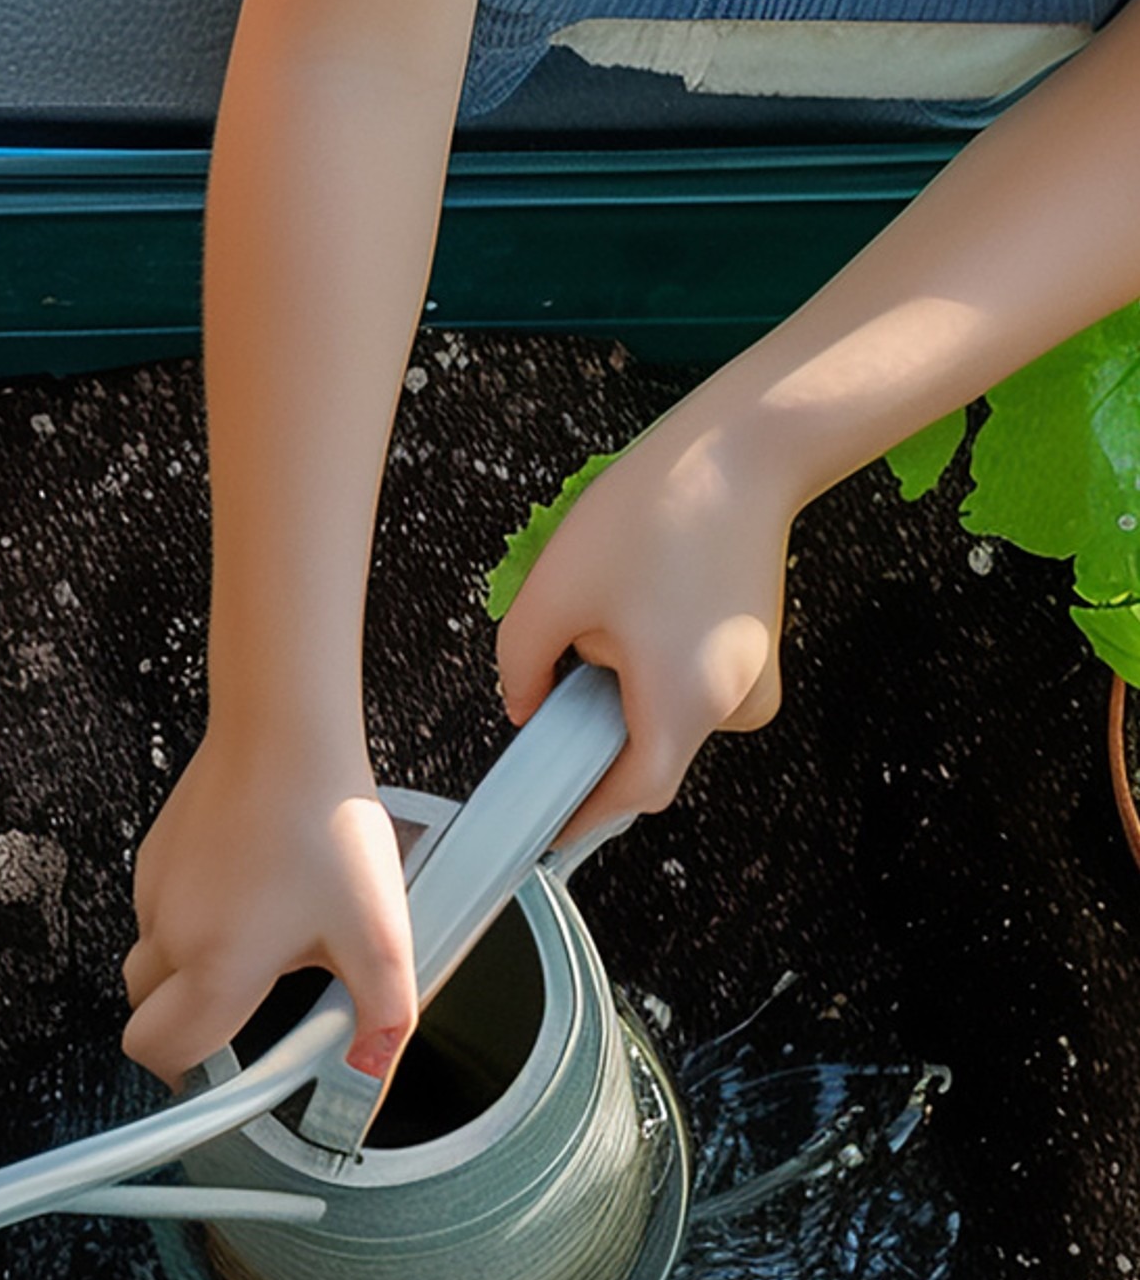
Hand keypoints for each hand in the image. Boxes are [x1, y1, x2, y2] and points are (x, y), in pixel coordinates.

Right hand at [124, 722, 415, 1092]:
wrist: (283, 732)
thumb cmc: (325, 822)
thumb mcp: (378, 934)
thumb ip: (381, 1019)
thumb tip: (370, 1078)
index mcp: (216, 966)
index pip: (162, 1053)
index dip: (186, 1084)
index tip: (221, 1082)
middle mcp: (169, 933)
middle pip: (145, 1014)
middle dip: (185, 1027)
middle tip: (247, 1010)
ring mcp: (153, 890)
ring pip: (153, 960)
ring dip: (191, 970)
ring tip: (263, 936)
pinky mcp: (154, 854)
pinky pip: (159, 910)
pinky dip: (191, 919)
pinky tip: (250, 889)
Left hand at [494, 411, 790, 828]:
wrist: (745, 452)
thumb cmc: (659, 511)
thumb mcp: (554, 593)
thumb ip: (522, 667)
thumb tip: (525, 710)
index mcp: (687, 702)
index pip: (631, 794)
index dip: (581, 814)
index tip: (542, 827)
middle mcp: (734, 705)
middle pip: (647, 756)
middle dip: (594, 725)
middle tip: (564, 668)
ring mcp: (754, 682)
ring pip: (665, 718)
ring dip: (623, 688)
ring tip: (614, 612)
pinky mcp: (757, 657)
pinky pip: (688, 690)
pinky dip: (652, 669)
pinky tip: (642, 607)